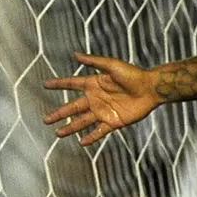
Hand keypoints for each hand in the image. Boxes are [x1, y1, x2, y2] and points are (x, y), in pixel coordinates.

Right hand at [42, 52, 160, 145]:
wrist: (151, 89)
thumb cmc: (134, 74)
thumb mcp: (112, 65)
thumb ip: (94, 61)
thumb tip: (75, 55)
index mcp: (94, 84)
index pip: (72, 84)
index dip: (59, 84)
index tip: (45, 85)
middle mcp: (96, 98)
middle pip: (73, 107)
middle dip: (59, 113)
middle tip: (46, 119)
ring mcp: (104, 111)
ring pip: (82, 121)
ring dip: (70, 127)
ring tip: (58, 133)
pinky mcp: (113, 121)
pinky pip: (99, 131)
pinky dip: (91, 137)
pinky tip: (81, 142)